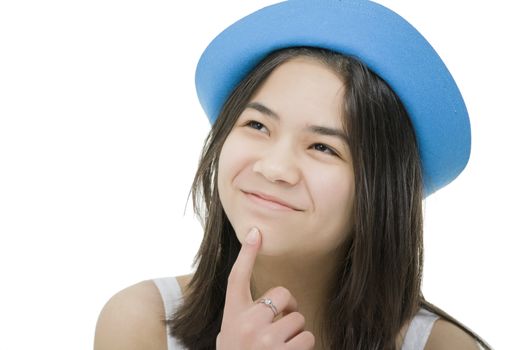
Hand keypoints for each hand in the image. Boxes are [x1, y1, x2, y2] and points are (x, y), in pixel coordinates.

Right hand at [216, 227, 314, 349]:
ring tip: (279, 348)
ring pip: (299, 320)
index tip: (256, 231)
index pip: (238, 277)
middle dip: (288, 311)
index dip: (247, 253)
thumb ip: (243, 314)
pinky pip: (308, 339)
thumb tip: (271, 294)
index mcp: (232, 315)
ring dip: (296, 334)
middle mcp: (246, 323)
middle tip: (277, 329)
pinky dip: (303, 348)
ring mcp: (264, 340)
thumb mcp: (230, 334)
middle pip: (284, 296)